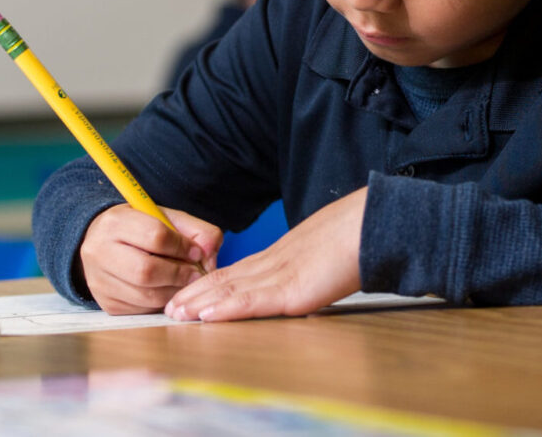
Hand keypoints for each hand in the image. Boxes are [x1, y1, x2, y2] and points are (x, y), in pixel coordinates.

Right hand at [78, 205, 221, 314]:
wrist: (101, 242)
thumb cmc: (140, 229)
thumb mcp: (167, 218)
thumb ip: (196, 230)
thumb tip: (209, 256)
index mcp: (115, 223)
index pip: (155, 236)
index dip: (182, 247)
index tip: (196, 252)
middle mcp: (99, 251)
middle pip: (146, 271)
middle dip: (178, 275)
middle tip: (194, 274)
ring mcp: (99, 280)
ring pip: (145, 295)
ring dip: (173, 292)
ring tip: (183, 283)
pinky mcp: (106, 303)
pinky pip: (141, 309)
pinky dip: (160, 303)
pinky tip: (166, 291)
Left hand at [165, 186, 365, 321]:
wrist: (372, 225)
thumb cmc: (358, 237)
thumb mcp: (326, 253)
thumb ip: (310, 269)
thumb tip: (308, 282)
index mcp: (283, 255)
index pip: (237, 270)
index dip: (210, 282)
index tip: (190, 292)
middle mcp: (274, 263)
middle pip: (224, 279)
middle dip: (195, 294)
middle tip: (169, 307)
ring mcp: (280, 275)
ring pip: (229, 290)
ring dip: (199, 303)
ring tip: (175, 314)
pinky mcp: (291, 291)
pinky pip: (251, 302)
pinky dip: (225, 309)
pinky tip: (205, 316)